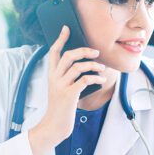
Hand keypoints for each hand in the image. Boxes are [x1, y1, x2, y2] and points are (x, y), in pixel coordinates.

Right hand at [28, 26, 106, 154]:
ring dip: (93, 65)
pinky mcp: (69, 95)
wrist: (54, 126)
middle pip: (69, 55)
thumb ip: (68, 77)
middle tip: (96, 52)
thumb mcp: (61, 89)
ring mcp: (61, 86)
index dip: (60, 39)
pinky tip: (101, 80)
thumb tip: (84, 64)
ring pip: (78, 66)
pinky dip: (95, 78)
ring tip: (101, 68)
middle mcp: (54, 78)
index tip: (66, 28)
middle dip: (84, 50)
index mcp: (51, 75)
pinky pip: (84, 80)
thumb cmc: (61, 108)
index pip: (54, 52)